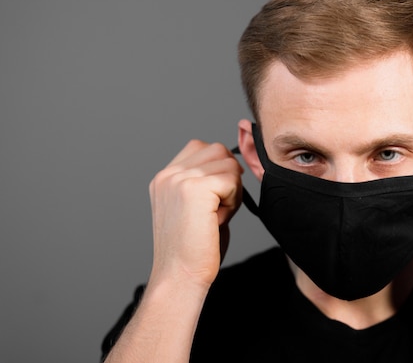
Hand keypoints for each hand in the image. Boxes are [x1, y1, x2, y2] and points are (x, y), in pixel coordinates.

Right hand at [148, 140, 242, 289]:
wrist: (181, 276)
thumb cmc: (194, 250)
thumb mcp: (195, 208)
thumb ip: (206, 182)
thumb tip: (235, 165)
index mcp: (164, 178)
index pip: (201, 147)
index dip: (218, 168)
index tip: (216, 197)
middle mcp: (168, 175)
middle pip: (218, 150)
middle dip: (227, 177)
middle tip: (217, 209)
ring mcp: (179, 179)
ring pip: (228, 163)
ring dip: (232, 190)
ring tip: (216, 216)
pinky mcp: (194, 188)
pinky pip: (232, 179)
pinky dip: (233, 201)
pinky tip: (217, 221)